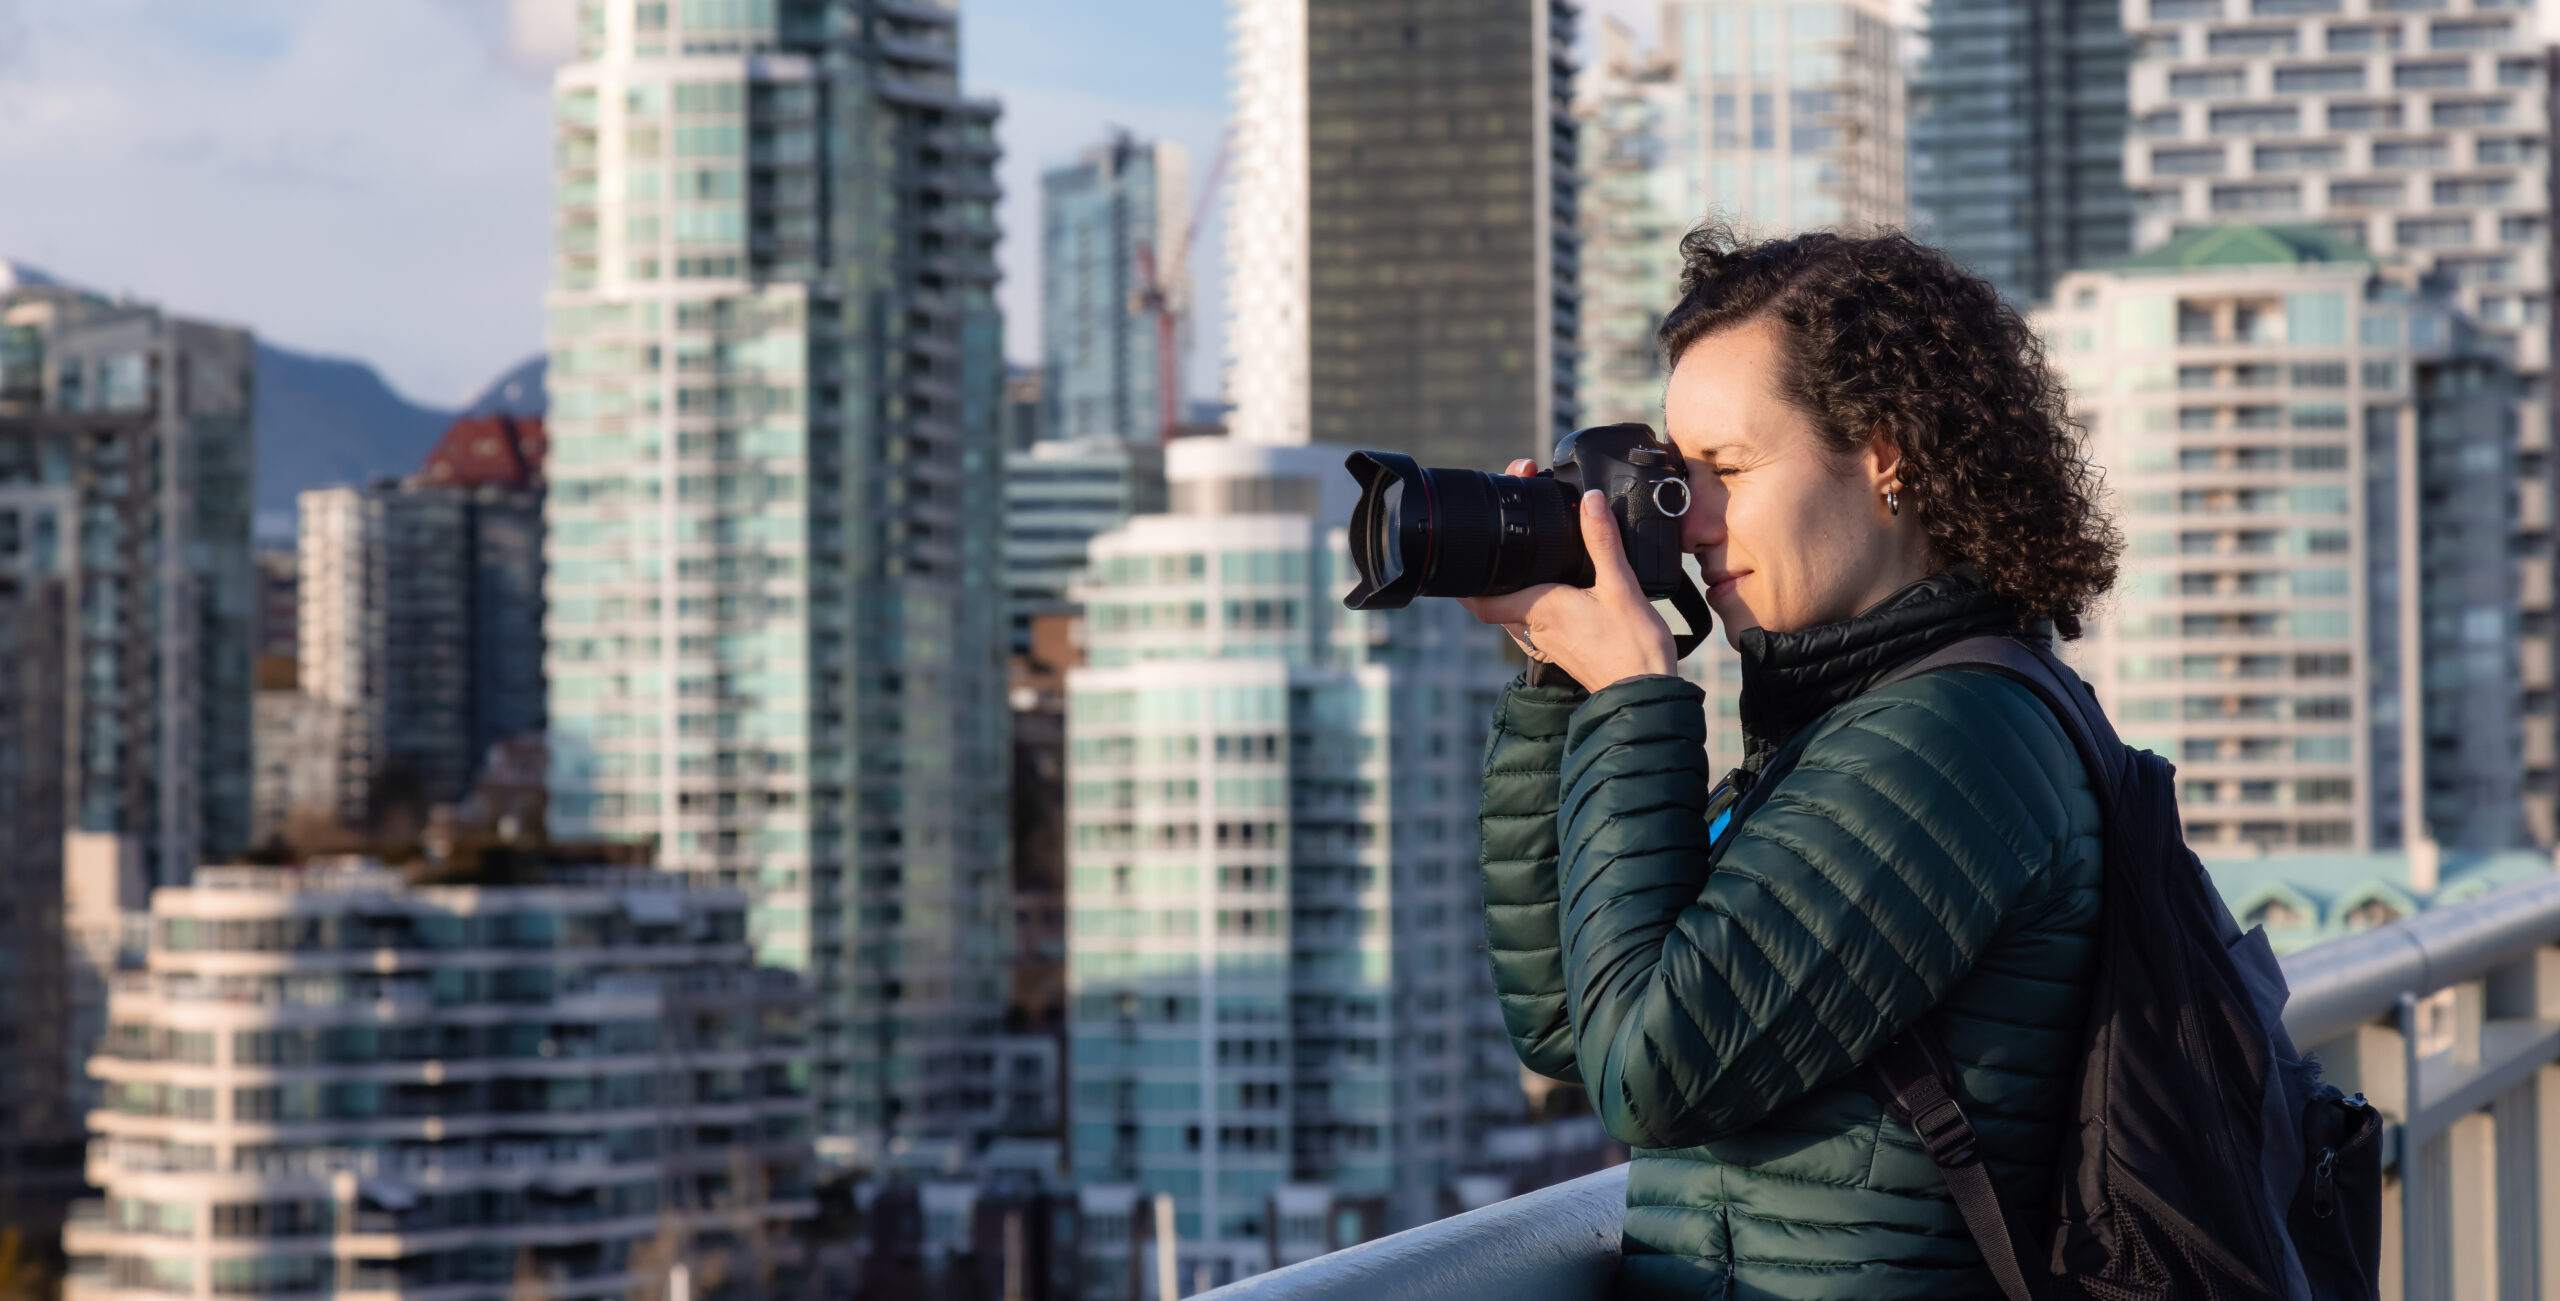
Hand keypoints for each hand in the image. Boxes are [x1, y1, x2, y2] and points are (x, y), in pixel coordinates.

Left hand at [1458, 463, 1678, 691]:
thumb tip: (1591, 501)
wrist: (1644, 693)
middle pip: (1495, 604)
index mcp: (1540, 610)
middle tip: (1491, 550)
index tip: (1456, 563)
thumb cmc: (1632, 649)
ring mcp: (1548, 642)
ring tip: (1516, 565)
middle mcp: (1536, 629)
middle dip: (1488, 579)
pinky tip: (1552, 592)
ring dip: (1510, 592)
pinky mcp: (1563, 650)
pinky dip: (1533, 605)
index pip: (1482, 601)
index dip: (1463, 585)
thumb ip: (1602, 542)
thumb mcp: (1621, 587)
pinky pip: (1535, 624)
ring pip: (1514, 615)